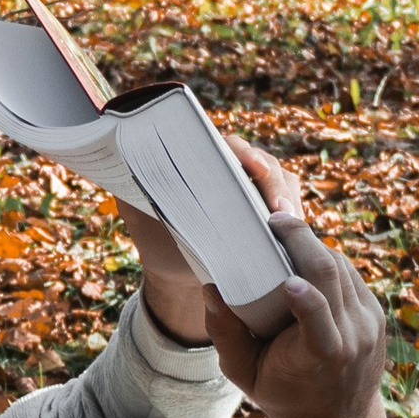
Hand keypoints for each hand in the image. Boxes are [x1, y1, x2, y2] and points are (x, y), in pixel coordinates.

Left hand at [130, 138, 304, 347]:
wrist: (176, 271)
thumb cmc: (156, 235)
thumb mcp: (139, 211)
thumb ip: (134, 186)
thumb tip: (122, 161)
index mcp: (204, 158)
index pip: (228, 145)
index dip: (243, 153)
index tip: (250, 167)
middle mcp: (236, 167)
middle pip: (263, 163)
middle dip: (273, 183)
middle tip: (279, 209)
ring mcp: (257, 189)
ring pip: (283, 183)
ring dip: (289, 201)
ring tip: (289, 222)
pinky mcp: (273, 214)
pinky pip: (293, 210)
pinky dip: (296, 221)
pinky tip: (296, 239)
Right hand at [205, 221, 411, 417]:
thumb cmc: (282, 394)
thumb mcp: (244, 374)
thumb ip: (225, 335)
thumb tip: (211, 288)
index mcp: (323, 355)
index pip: (319, 317)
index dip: (307, 296)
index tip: (289, 279)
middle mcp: (353, 336)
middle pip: (333, 274)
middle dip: (303, 239)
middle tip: (274, 219)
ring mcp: (369, 323)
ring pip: (343, 266)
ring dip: (313, 245)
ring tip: (284, 231)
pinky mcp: (375, 313)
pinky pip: (350, 274)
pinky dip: (325, 260)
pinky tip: (303, 253)